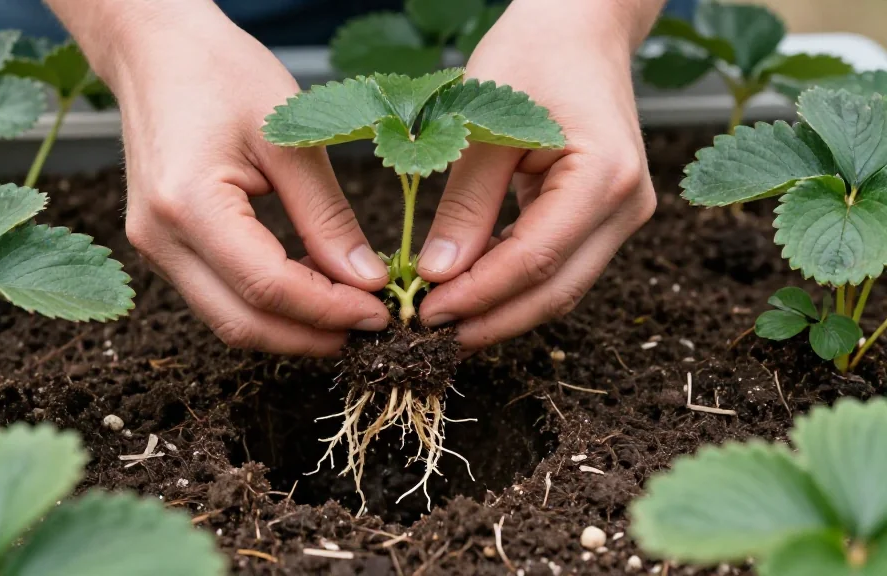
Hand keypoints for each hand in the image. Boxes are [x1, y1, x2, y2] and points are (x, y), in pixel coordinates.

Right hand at [58, 1, 389, 354]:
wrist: (156, 49)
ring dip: (290, 327)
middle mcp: (159, 238)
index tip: (380, 312)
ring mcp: (153, 247)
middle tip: (369, 327)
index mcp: (188, 204)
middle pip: (241, 323)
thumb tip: (366, 280)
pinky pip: (217, 297)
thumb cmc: (222, 73)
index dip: (328, 311)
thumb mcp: (291, 138)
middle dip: (311, 337)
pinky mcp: (162, 246)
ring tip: (347, 308)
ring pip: (227, 320)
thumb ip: (327, 216)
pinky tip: (310, 287)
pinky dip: (266, 304)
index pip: (267, 287)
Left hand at [416, 0, 661, 351]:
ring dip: (501, 309)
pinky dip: (513, 284)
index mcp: (604, 176)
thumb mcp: (482, 124)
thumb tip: (438, 275)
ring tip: (443, 320)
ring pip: (559, 288)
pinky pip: (559, 266)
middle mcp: (627, 205)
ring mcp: (623, 215)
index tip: (424, 311)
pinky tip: (469, 291)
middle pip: (555, 290)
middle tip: (429, 334)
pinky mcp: (605, 217)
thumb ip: (464, 203)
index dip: (478, 294)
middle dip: (490, 319)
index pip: (535, 258)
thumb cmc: (531, 56)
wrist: (578, 28)